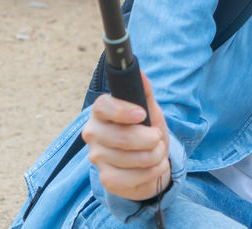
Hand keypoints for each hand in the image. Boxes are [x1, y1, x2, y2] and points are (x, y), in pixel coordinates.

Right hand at [82, 70, 171, 201]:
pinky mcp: (106, 179)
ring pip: (132, 158)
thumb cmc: (146, 130)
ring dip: (156, 155)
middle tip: (157, 138)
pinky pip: (133, 177)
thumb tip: (139, 71)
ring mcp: (97, 157)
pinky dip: (152, 172)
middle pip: (122, 136)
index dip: (122, 111)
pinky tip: (154, 167)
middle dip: (150, 139)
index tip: (141, 114)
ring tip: (158, 152)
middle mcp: (94, 133)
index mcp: (101, 112)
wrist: (150, 162)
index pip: (103, 106)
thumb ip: (144, 92)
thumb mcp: (150, 110)